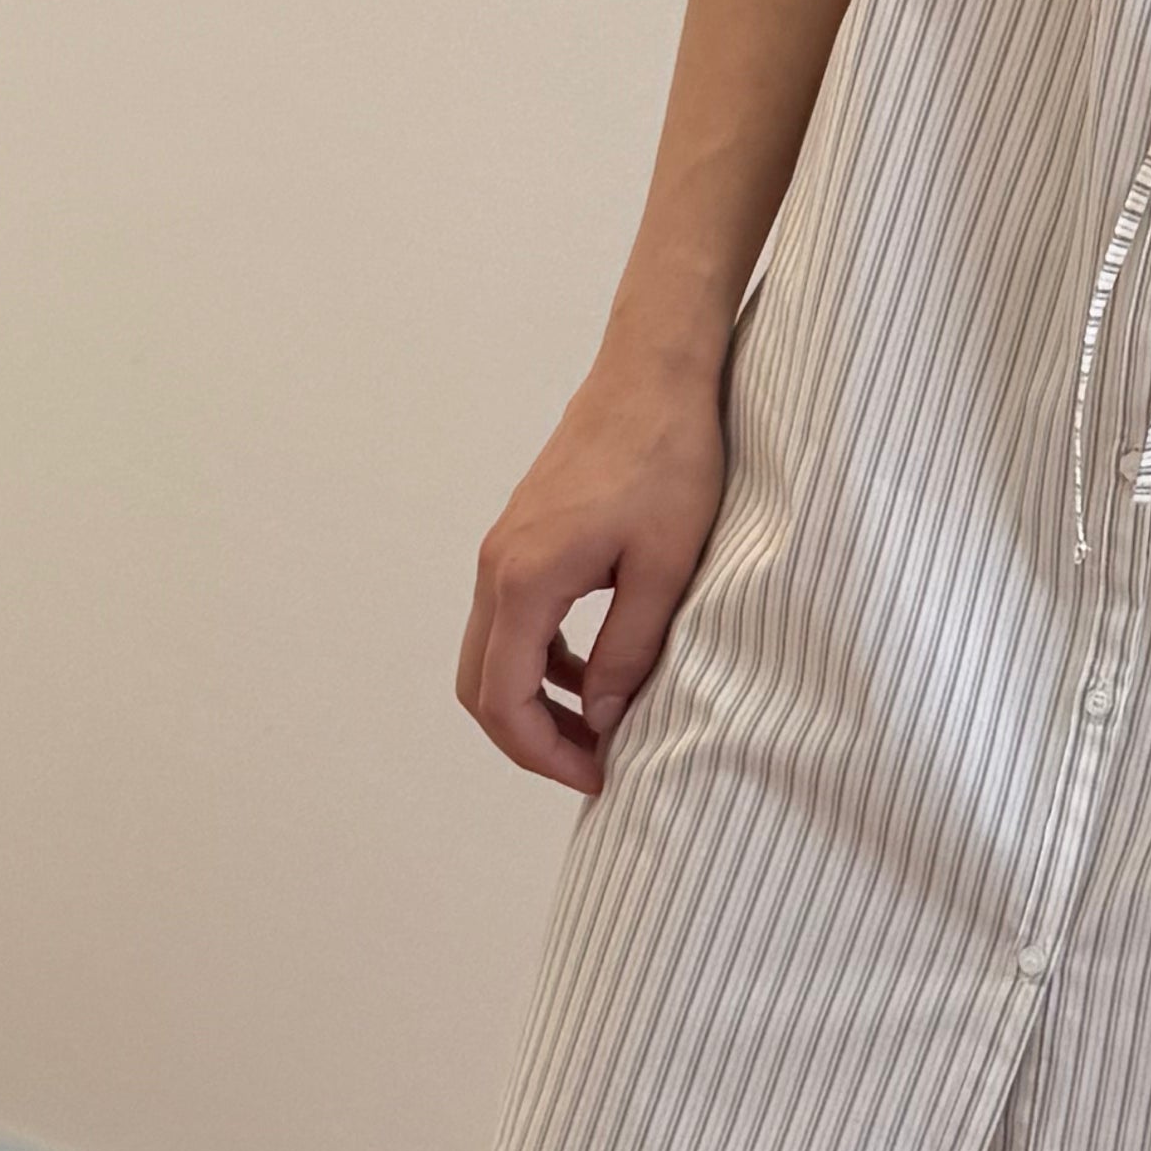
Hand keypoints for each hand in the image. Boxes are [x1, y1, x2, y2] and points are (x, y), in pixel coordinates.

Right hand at [457, 341, 730, 794]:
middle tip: (594, 766)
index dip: (544, 754)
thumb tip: (598, 720)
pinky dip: (540, 660)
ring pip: (492, 654)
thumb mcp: (667, 568)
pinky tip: (593, 671)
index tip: (599, 776)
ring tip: (600, 728)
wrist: (655, 374)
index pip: (503, 701)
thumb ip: (628, 652)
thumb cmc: (670, 459)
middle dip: (529, 740)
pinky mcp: (523, 536)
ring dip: (533, 701)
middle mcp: (498, 566)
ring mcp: (504, 548)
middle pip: (480, 686)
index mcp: (525, 580)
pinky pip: (512, 619)